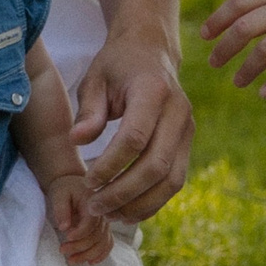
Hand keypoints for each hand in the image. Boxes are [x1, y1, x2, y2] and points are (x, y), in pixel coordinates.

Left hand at [44, 172, 110, 265]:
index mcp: (93, 202)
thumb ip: (61, 209)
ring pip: (102, 243)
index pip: (91, 223)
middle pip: (97, 236)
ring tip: (71, 260)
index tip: (66, 237)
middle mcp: (102, 213)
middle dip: (80, 247)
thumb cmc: (64, 188)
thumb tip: (64, 227)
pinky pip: (107, 244)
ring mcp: (104, 222)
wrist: (71, 184)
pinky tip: (90, 262)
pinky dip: (101, 254)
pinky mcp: (103, 229)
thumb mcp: (58, 194)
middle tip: (62, 250)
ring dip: (88, 255)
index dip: (80, 233)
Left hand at [70, 32, 193, 222]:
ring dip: (140, 204)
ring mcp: (187, 129)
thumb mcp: (95, 78)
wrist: (152, 51)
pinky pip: (175, 180)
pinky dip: (152, 201)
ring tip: (109, 214)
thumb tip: (77, 141)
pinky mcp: (187, 143)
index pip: (135, 138)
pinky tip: (126, 210)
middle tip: (94, 206)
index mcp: (154, 91)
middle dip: (123, 192)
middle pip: (156, 165)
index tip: (87, 182)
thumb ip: (88, 110)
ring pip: (171, 180)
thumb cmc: (118, 65)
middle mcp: (178, 112)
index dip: (110, 166)